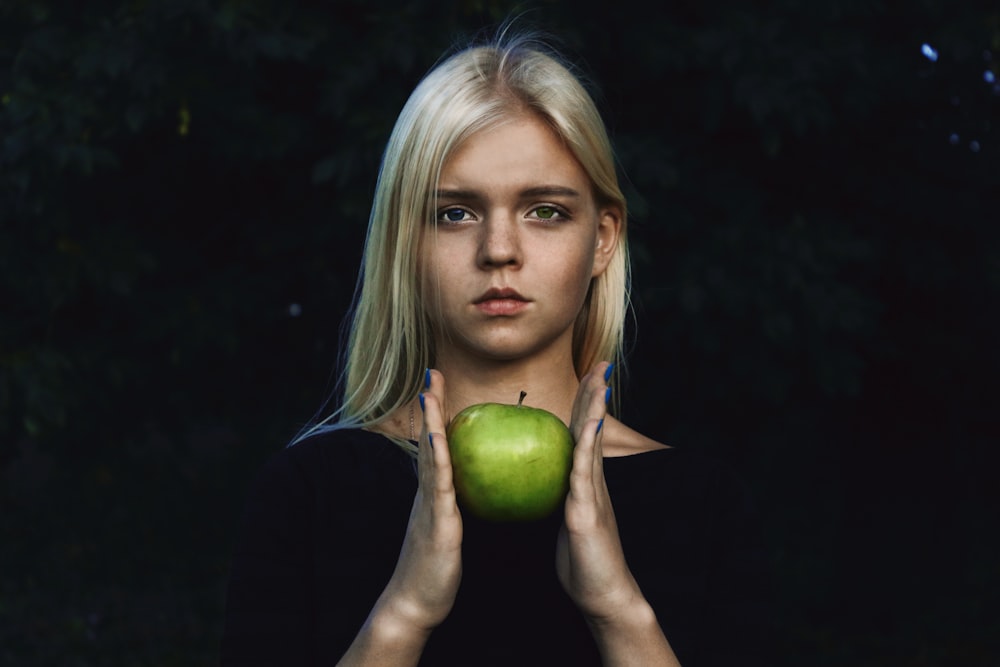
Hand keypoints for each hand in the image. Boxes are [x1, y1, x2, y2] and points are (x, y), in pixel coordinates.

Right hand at [376, 369, 462, 633]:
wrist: (415, 603)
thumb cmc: (437, 570)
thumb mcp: (448, 532)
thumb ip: (455, 510)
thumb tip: (471, 493)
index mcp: (434, 494)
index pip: (437, 445)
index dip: (437, 415)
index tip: (439, 385)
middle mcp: (427, 492)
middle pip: (429, 439)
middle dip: (429, 405)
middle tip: (432, 371)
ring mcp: (428, 505)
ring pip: (429, 454)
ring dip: (429, 420)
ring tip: (430, 389)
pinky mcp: (435, 521)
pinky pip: (437, 485)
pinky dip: (436, 457)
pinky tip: (438, 435)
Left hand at [556, 362, 642, 622]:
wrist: (603, 593)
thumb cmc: (582, 560)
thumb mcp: (567, 521)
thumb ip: (559, 498)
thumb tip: (540, 484)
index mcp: (583, 482)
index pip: (581, 434)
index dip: (585, 405)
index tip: (589, 376)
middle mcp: (591, 482)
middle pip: (592, 429)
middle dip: (596, 395)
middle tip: (601, 364)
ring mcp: (592, 495)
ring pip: (592, 444)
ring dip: (595, 411)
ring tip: (599, 381)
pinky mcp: (587, 512)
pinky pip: (584, 474)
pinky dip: (586, 447)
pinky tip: (588, 426)